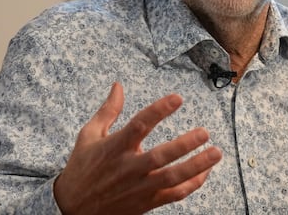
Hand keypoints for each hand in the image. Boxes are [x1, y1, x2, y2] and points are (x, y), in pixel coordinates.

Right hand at [53, 83, 222, 214]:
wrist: (71, 209)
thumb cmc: (82, 169)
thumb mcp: (88, 136)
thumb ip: (108, 111)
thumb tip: (118, 86)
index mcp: (114, 148)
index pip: (139, 125)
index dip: (159, 110)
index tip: (177, 98)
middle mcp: (128, 168)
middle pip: (160, 156)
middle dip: (185, 144)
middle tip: (204, 132)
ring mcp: (139, 187)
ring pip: (171, 178)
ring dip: (196, 166)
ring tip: (216, 153)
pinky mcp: (146, 202)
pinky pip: (173, 195)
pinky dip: (192, 185)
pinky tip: (205, 173)